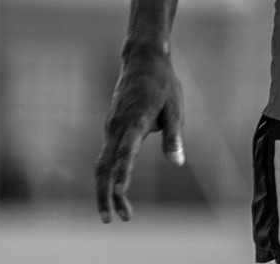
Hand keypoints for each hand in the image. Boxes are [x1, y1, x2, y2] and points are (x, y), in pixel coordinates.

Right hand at [94, 51, 184, 221]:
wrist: (143, 60)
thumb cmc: (163, 84)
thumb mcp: (175, 108)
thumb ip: (174, 137)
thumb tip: (177, 163)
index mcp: (136, 120)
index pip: (127, 150)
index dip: (123, 172)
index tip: (120, 192)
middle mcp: (118, 126)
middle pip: (104, 166)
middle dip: (106, 195)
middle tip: (113, 220)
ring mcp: (111, 126)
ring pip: (102, 163)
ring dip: (107, 189)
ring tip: (121, 213)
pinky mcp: (112, 127)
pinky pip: (106, 155)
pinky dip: (109, 174)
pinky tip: (117, 189)